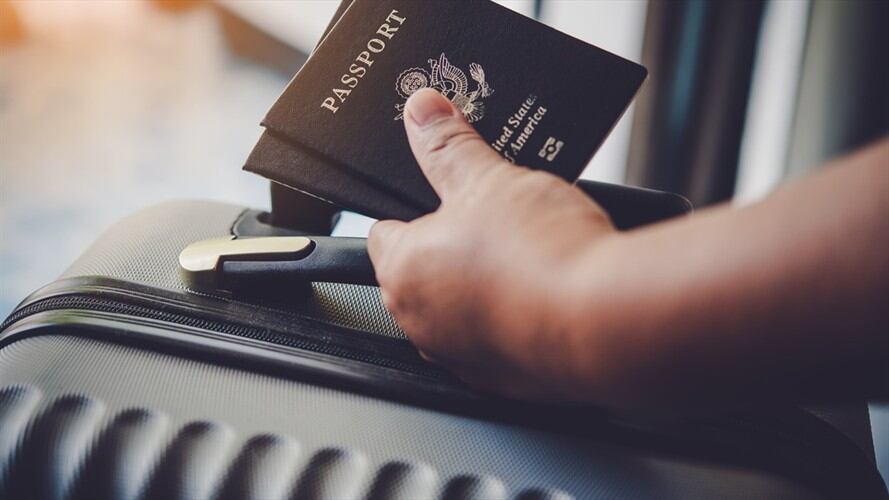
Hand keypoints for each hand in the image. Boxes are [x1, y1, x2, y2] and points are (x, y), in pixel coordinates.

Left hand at [368, 89, 617, 399]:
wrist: (605, 320)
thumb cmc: (542, 255)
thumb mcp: (490, 179)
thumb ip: (448, 145)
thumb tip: (422, 112)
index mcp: (402, 270)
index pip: (385, 230)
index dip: (416, 208)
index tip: (442, 198)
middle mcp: (420, 321)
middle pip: (425, 270)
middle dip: (456, 246)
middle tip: (497, 222)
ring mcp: (461, 355)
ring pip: (461, 308)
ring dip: (485, 285)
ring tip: (528, 255)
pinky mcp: (502, 378)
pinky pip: (497, 339)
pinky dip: (514, 318)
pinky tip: (544, 292)